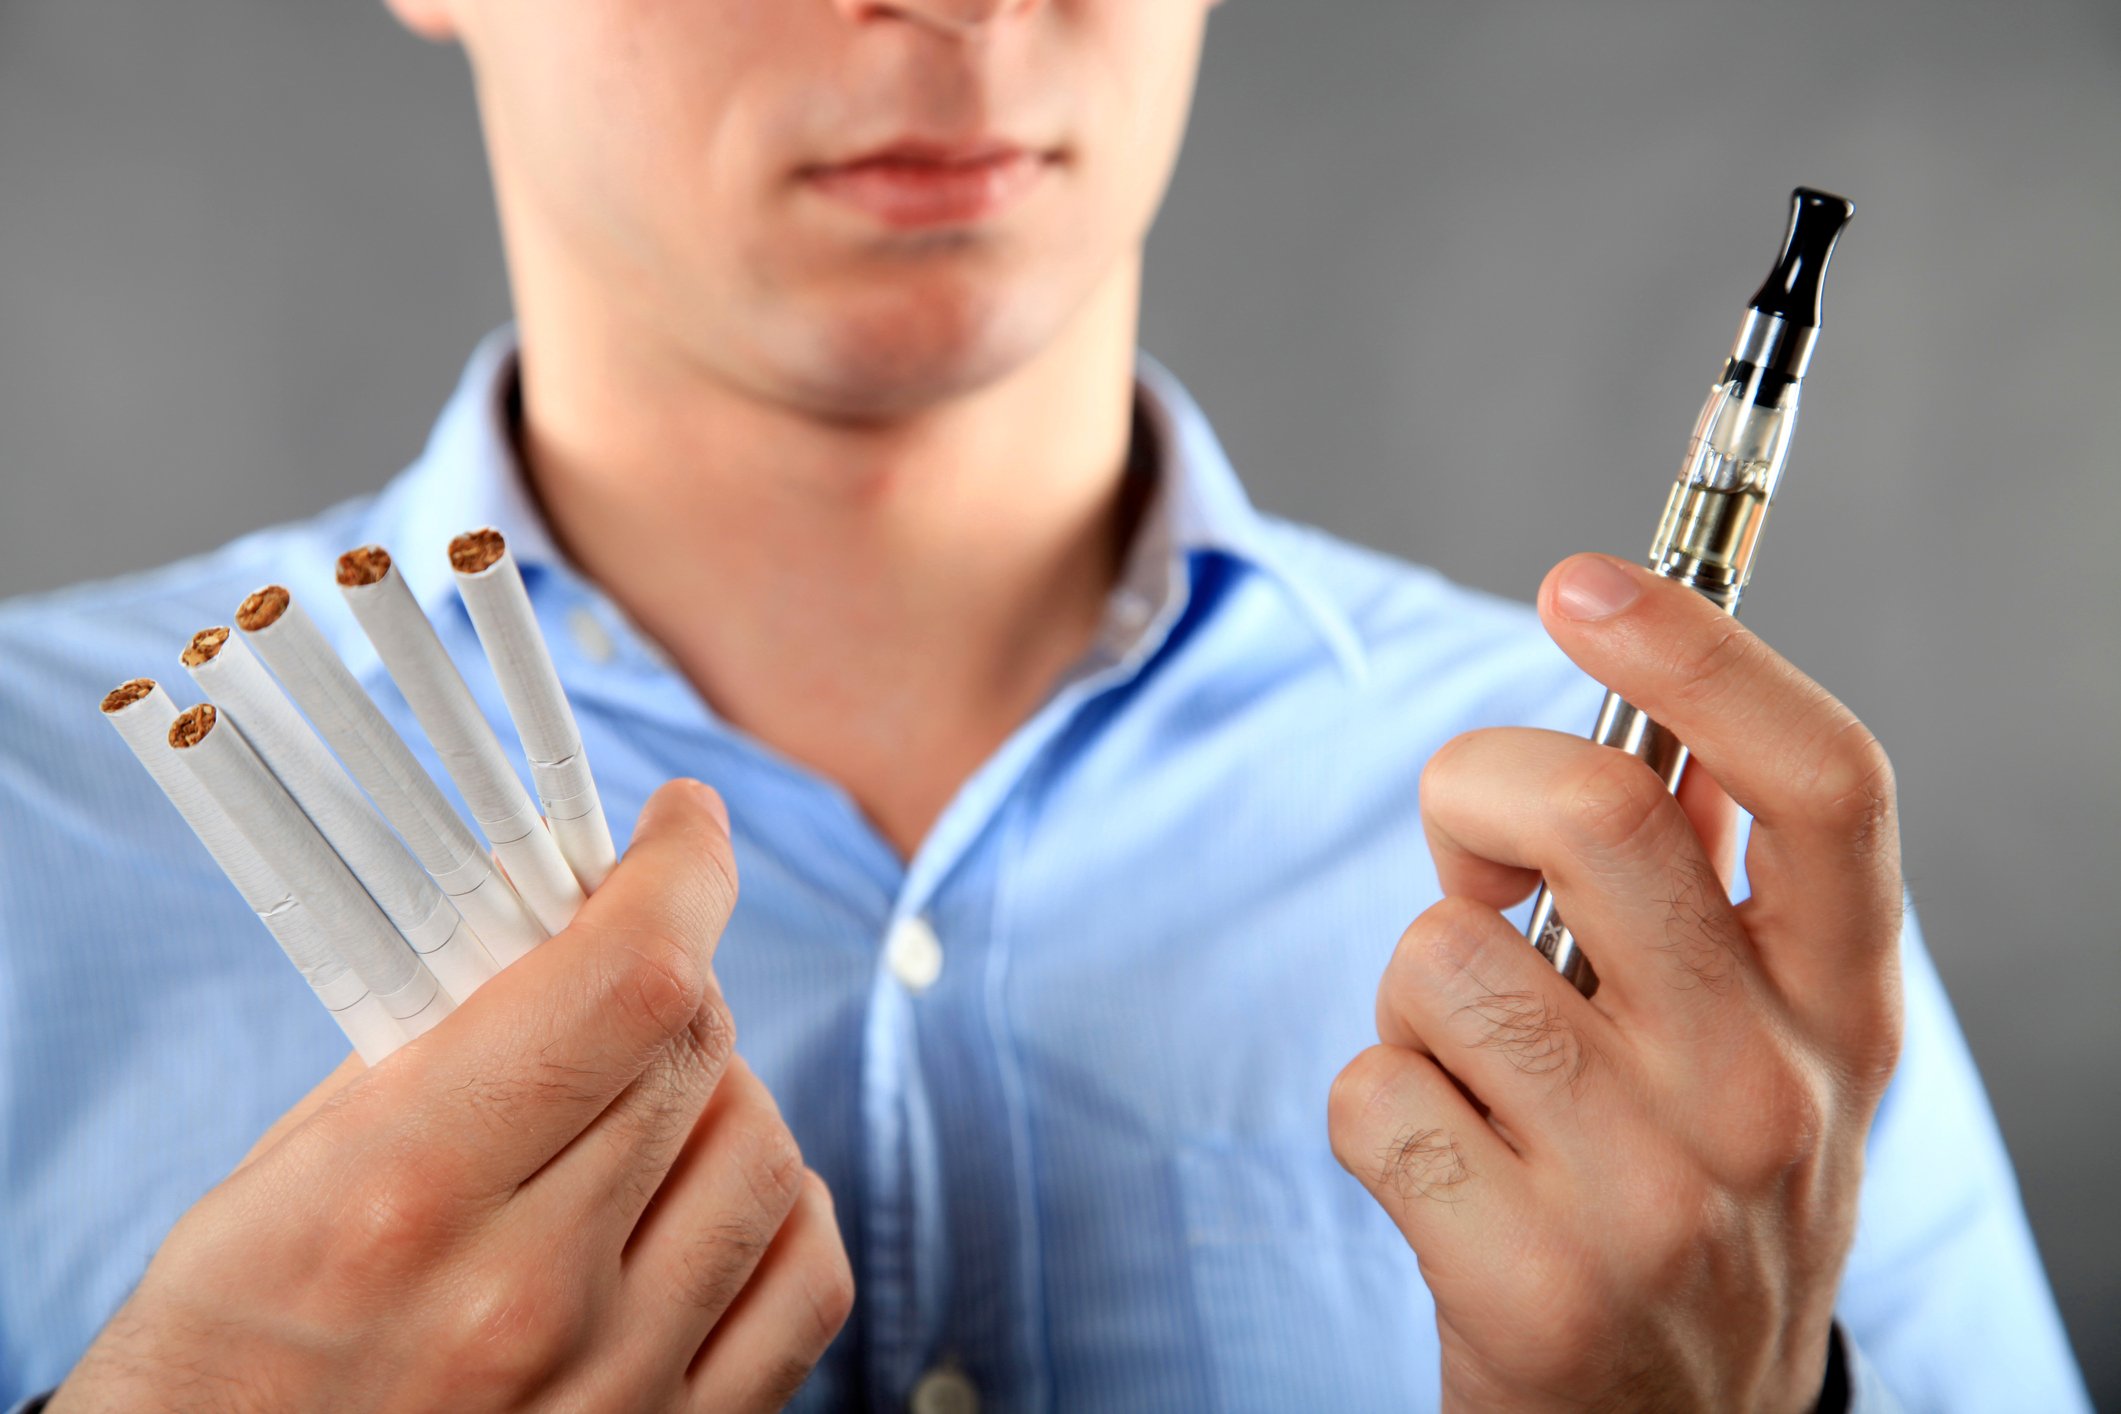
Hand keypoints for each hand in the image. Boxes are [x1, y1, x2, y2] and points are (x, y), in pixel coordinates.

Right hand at [52, 780, 853, 1413]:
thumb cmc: (224, 1366)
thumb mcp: (267, 1189)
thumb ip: (422, 1056)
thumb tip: (558, 930)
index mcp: (404, 1196)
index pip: (624, 983)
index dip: (679, 874)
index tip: (681, 826)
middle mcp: (528, 1297)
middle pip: (698, 1048)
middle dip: (671, 974)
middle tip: (623, 971)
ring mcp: (615, 1383)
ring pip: (769, 1150)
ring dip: (719, 1092)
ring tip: (641, 1105)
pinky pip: (809, 1279)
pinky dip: (779, 1208)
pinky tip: (709, 1196)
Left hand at [1329, 553, 1904, 1411]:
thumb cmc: (1689, 1194)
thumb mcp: (1758, 1048)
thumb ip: (1714, 890)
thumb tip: (1648, 703)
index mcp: (1841, 1006)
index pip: (1823, 784)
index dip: (1708, 656)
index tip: (1585, 581)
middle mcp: (1770, 1093)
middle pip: (1597, 815)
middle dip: (1478, 787)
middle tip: (1475, 855)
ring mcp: (1655, 1197)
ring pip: (1442, 957)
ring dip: (1420, 998)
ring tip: (1484, 1079)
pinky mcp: (1532, 1285)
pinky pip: (1367, 1089)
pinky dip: (1375, 1106)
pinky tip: (1448, 1171)